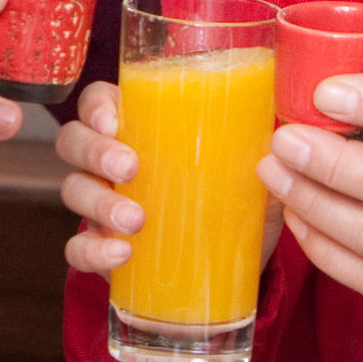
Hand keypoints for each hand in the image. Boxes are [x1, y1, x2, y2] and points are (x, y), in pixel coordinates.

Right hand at [54, 77, 288, 275]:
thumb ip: (260, 145)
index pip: (99, 102)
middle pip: (74, 141)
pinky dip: (92, 250)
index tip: (116, 120)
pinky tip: (120, 253)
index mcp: (139, 127)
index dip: (97, 107)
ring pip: (74, 191)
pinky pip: (78, 248)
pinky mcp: (103, 248)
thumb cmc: (232, 193)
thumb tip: (288, 139)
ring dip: (99, 204)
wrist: (231, 259)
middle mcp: (109, 161)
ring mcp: (102, 204)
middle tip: (130, 168)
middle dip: (96, 152)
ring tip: (136, 221)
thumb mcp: (248, 164)